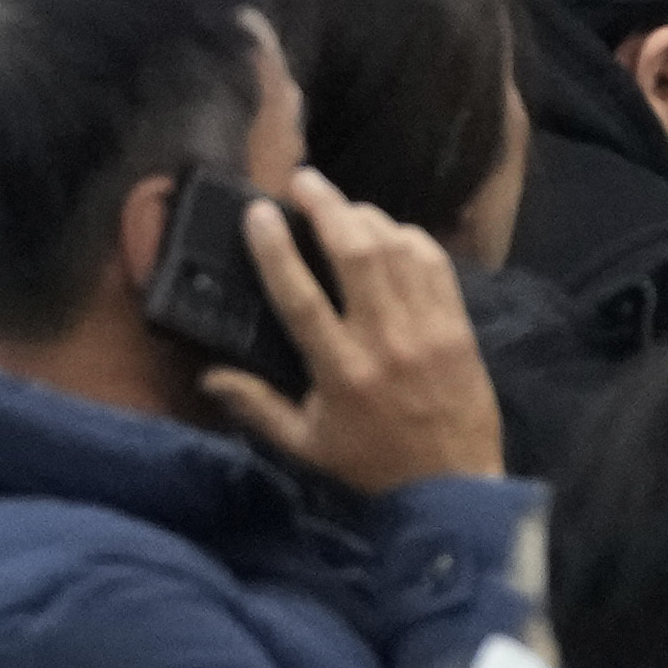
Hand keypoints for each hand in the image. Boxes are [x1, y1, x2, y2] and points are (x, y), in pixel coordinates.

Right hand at [186, 163, 506, 496]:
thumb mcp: (307, 447)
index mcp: (342, 372)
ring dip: (366, 215)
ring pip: (396, 249)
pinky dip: (409, 237)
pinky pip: (434, 263)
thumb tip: (209, 375)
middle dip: (327, 207)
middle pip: (356, 254)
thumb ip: (257, 408)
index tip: (258, 211)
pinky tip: (390, 232)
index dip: (276, 250)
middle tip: (303, 180)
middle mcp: (385, 341)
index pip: (302, 298)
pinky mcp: (458, 325)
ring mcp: (427, 329)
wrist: (456, 487)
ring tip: (341, 204)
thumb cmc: (373, 466)